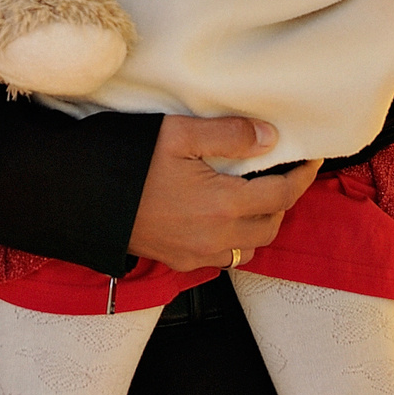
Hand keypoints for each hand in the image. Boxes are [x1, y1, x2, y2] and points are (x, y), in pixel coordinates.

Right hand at [125, 116, 317, 271]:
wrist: (83, 197)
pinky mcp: (179, 261)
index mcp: (222, 204)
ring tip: (254, 195)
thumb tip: (270, 137)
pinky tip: (223, 217)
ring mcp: (196, 253)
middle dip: (283, 200)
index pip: (282, 194)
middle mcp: (215, 236)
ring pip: (249, 247)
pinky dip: (234, 239)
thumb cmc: (128, 161)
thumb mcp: (178, 134)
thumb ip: (229, 134)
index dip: (302, 176)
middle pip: (271, 226)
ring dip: (260, 224)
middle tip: (282, 174)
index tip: (310, 160)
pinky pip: (223, 257)